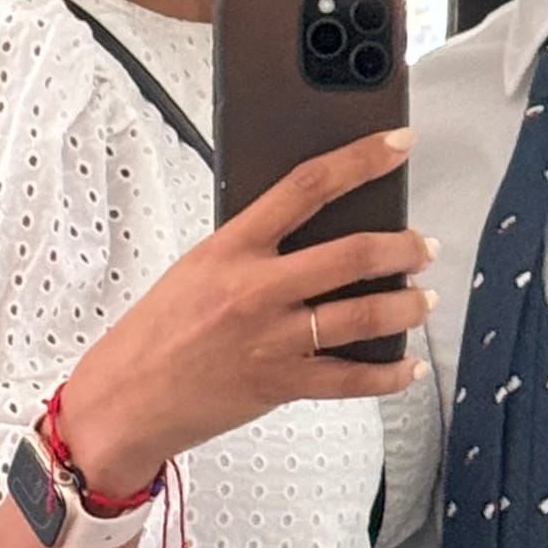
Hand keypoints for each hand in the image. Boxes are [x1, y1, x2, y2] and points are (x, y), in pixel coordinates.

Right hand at [59, 129, 435, 492]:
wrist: (123, 401)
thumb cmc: (155, 334)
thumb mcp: (196, 269)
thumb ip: (251, 249)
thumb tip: (312, 233)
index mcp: (231, 247)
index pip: (306, 186)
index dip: (360, 160)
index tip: (397, 145)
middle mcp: (256, 289)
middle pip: (351, 255)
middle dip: (402, 247)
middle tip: (424, 246)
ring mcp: (272, 338)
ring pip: (363, 315)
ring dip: (406, 306)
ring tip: (423, 299)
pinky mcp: (281, 385)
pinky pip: (352, 380)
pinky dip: (389, 374)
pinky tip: (408, 367)